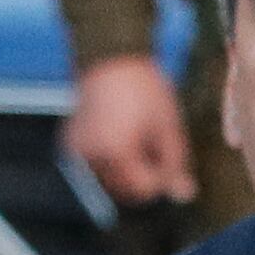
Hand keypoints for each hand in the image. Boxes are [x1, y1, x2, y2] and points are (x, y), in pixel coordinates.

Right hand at [65, 54, 194, 208]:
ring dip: (128, 171)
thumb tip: (185, 194)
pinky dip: (111, 161)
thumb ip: (175, 164)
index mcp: (115, 153)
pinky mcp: (70, 145)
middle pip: (124, 190)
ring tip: (137, 138)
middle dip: (144, 176)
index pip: (143, 190)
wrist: (110, 60)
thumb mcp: (168, 127)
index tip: (169, 157)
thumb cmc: (143, 90)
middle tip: (154, 146)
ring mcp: (76, 153)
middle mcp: (90, 158)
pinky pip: (96, 167)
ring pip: (110, 182)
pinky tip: (121, 136)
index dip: (161, 179)